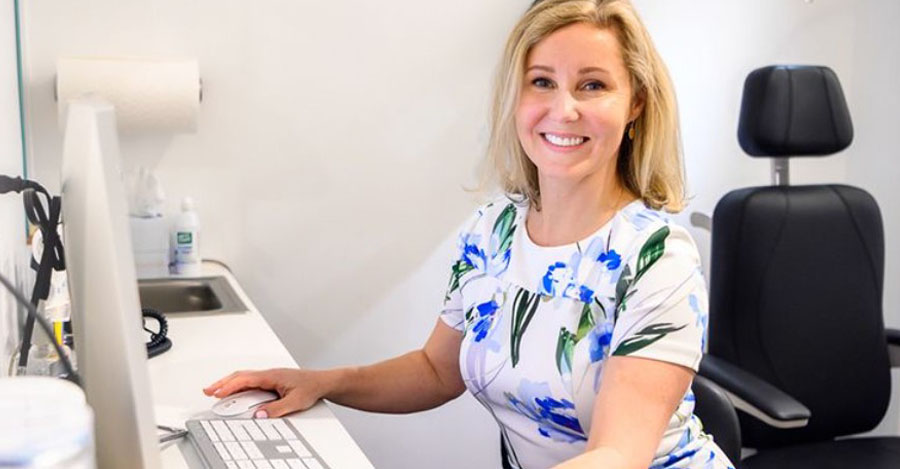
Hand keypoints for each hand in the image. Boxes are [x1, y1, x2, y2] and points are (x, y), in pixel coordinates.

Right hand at [203, 368, 332, 417]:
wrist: (322, 382)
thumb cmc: (310, 387)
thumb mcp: (295, 402)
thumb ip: (276, 409)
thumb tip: (258, 415)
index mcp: (271, 376)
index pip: (245, 379)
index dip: (229, 386)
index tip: (216, 393)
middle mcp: (268, 374)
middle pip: (240, 376)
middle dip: (222, 383)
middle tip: (207, 391)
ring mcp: (269, 376)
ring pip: (244, 377)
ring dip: (229, 383)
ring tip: (215, 392)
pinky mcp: (271, 381)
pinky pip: (250, 381)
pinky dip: (238, 385)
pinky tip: (235, 393)